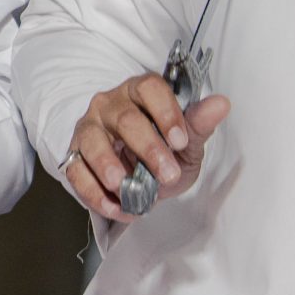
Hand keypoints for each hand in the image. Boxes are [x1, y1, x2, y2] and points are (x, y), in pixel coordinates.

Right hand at [62, 74, 229, 222]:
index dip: (166, 112)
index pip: (149, 88)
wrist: (140, 174)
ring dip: (108, 165)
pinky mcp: (73, 156)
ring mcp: (88, 129)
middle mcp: (110, 105)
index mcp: (139, 92)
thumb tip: (221, 104)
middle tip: (168, 174)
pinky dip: (93, 192)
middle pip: (125, 119)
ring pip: (92, 141)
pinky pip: (75, 171)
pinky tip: (114, 206)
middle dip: (148, 148)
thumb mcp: (187, 141)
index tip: (181, 140)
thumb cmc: (164, 150)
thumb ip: (198, 125)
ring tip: (124, 187)